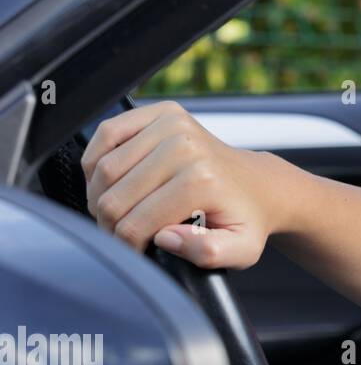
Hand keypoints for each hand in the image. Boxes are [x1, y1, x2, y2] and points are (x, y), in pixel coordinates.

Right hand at [81, 100, 278, 268]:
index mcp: (201, 181)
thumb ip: (207, 253)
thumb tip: (165, 237)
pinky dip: (96, 161)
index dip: (127, 246)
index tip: (138, 250)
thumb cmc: (245, 219)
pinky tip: (111, 180)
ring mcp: (172, 125)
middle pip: (112, 198)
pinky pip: (107, 134)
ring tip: (119, 209)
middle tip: (124, 232)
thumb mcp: (241, 248)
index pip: (133, 225)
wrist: (259, 184)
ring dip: (100, 196)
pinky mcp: (162, 112)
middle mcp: (185, 147)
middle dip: (109, 224)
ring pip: (103, 170)